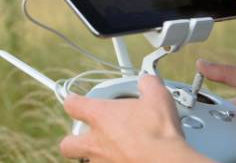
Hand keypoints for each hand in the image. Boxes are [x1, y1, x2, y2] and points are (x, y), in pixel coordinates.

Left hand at [59, 75, 211, 162]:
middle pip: (67, 144)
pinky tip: (125, 159)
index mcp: (100, 116)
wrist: (168, 162)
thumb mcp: (158, 97)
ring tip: (111, 150)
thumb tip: (147, 81)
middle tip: (89, 136)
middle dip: (74, 140)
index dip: (73, 101)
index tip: (77, 101)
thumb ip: (147, 84)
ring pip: (84, 161)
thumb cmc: (159, 131)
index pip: (72, 104)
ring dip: (93, 155)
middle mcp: (94, 142)